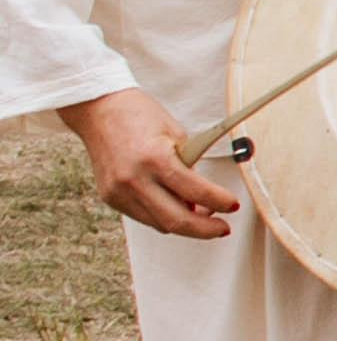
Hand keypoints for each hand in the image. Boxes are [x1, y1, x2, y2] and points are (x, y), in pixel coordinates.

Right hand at [62, 88, 234, 238]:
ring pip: (160, 224)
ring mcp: (119, 192)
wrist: (98, 110)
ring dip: (185, 224)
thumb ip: (190, 167)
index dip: (220, 203)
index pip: (197, 193)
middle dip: (206, 229)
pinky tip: (175, 206)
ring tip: (201, 214)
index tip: (232, 206)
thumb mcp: (176, 136)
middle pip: (177, 221)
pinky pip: (144, 217)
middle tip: (222, 227)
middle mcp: (134, 179)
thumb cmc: (139, 116)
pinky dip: (163, 216)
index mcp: (155, 159)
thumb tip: (203, 198)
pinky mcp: (110, 197)